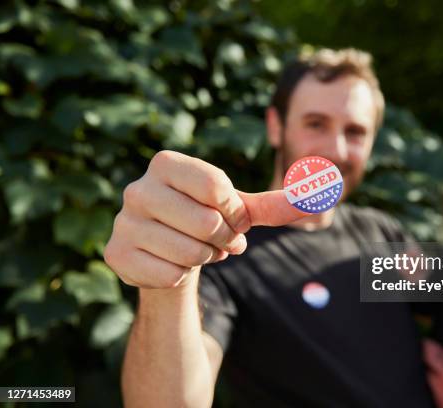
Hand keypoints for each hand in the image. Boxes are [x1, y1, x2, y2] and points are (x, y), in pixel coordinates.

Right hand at [104, 150, 308, 288]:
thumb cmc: (206, 220)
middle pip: (208, 223)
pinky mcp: (116, 254)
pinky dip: (182, 276)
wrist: (166, 252)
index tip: (227, 214)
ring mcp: (122, 222)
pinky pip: (170, 275)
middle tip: (213, 238)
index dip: (234, 211)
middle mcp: (137, 188)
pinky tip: (172, 264)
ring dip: (205, 258)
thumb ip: (278, 203)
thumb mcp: (241, 209)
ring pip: (190, 253)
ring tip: (194, 249)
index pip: (218, 189)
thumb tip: (326, 190)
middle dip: (223, 239)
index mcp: (166, 163)